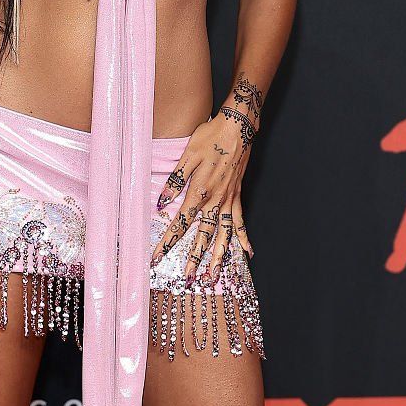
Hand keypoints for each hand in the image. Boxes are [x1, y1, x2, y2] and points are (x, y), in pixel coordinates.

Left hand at [151, 113, 254, 285]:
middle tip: (189, 279)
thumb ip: (175, 181)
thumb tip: (160, 203)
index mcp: (199, 192)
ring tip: (213, 276)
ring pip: (223, 235)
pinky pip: (240, 221)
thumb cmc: (210, 137)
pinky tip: (248, 253)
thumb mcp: (187, 156)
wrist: (238, 127)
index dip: (167, 243)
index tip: (157, 258)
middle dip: (195, 259)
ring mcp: (228, 200)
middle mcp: (215, 201)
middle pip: (203, 236)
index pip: (180, 224)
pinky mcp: (238, 196)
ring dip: (219, 257)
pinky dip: (244, 237)